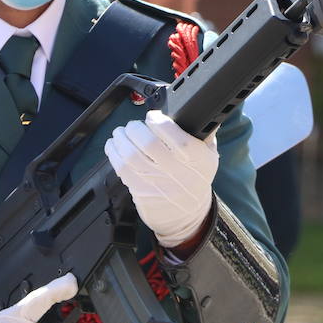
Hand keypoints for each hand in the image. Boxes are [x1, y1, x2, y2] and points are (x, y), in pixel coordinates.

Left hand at [105, 110, 218, 247]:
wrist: (186, 214)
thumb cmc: (195, 178)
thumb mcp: (209, 156)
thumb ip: (204, 132)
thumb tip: (197, 108)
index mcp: (197, 159)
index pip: (175, 136)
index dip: (158, 121)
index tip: (153, 116)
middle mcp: (176, 171)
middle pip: (148, 144)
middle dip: (135, 128)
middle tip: (133, 125)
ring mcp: (156, 182)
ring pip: (131, 155)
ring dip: (120, 139)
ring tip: (121, 133)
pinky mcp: (140, 190)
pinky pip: (121, 168)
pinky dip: (113, 153)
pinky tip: (114, 145)